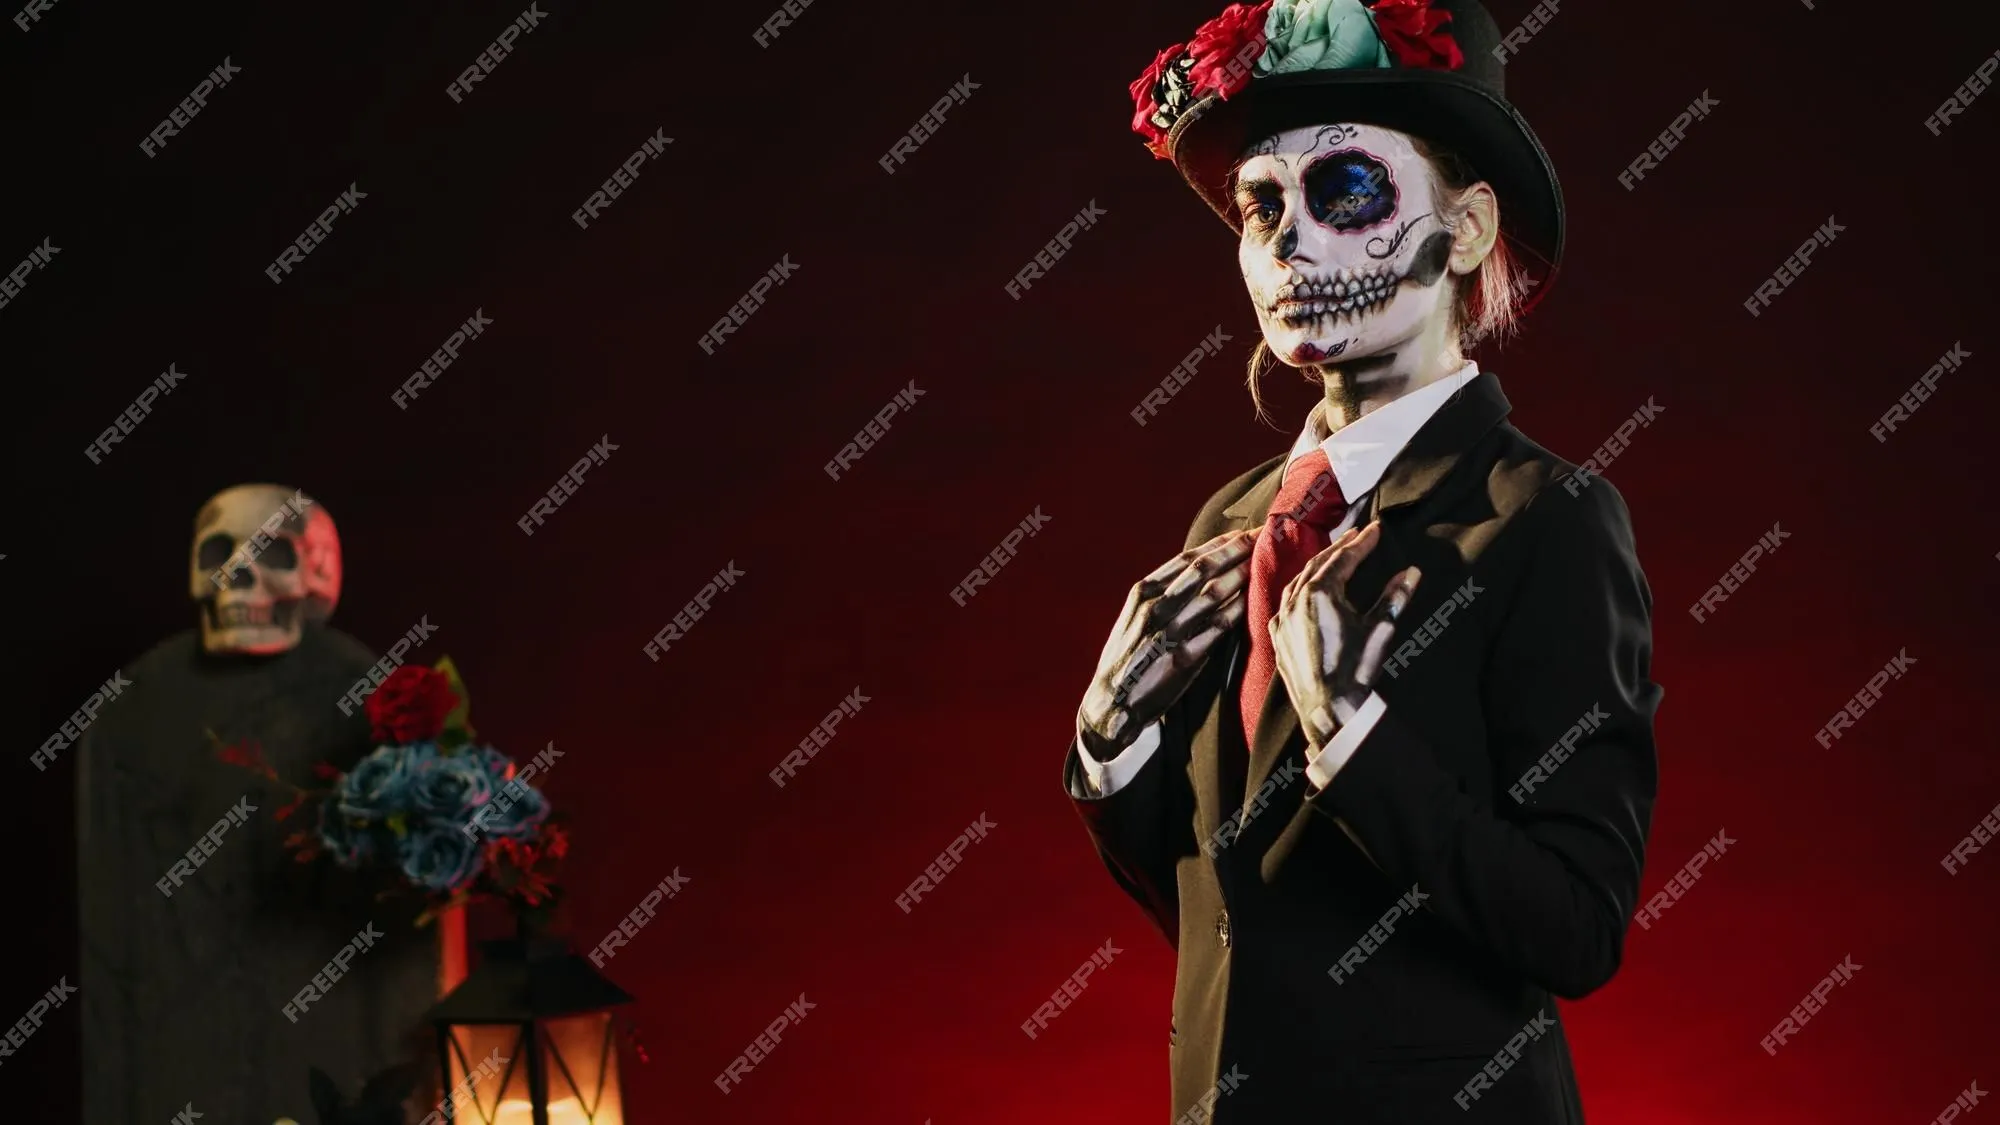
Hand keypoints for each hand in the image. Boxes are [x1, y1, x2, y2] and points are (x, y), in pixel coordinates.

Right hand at [1078, 529, 1257, 757]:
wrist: (1111, 701)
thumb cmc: (1128, 656)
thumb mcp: (1136, 617)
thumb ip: (1163, 595)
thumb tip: (1197, 573)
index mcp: (1144, 593)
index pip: (1187, 559)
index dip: (1218, 544)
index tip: (1242, 535)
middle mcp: (1156, 607)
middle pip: (1203, 570)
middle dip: (1236, 551)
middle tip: (1262, 541)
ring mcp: (1169, 632)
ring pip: (1213, 594)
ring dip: (1241, 576)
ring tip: (1264, 566)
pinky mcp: (1182, 659)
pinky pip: (1216, 629)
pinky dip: (1236, 612)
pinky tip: (1253, 602)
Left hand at [1268, 520, 1420, 747]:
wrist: (1328, 709)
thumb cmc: (1355, 668)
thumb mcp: (1380, 629)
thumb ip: (1395, 597)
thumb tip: (1412, 572)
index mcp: (1320, 593)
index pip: (1344, 558)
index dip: (1362, 543)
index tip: (1376, 530)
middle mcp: (1295, 600)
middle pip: (1319, 564)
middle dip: (1340, 548)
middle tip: (1357, 535)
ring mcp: (1282, 618)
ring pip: (1298, 580)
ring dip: (1318, 566)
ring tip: (1334, 556)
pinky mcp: (1277, 636)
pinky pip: (1285, 603)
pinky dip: (1299, 589)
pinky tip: (1306, 590)